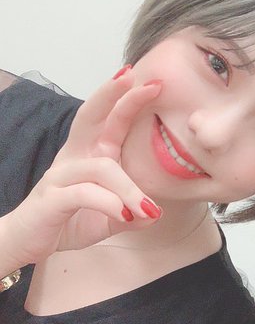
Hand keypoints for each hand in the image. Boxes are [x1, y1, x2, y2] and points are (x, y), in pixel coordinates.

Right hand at [4, 66, 161, 266]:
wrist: (28, 244)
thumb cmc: (69, 222)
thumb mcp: (111, 218)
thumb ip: (134, 213)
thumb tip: (156, 214)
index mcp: (90, 155)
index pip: (110, 119)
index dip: (127, 100)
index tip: (153, 83)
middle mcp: (74, 157)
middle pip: (89, 116)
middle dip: (112, 95)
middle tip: (135, 79)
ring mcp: (61, 175)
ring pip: (102, 168)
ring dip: (129, 189)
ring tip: (147, 209)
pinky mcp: (52, 198)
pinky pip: (85, 193)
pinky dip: (109, 203)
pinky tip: (125, 216)